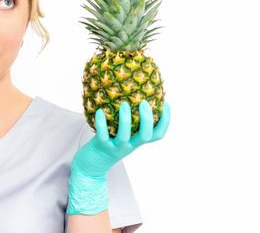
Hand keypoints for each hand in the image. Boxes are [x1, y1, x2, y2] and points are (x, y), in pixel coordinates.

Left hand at [67, 100, 170, 214]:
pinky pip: (102, 135)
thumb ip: (130, 120)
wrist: (92, 165)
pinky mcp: (102, 148)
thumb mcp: (123, 133)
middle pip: (145, 136)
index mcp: (138, 141)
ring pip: (124, 136)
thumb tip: (135, 94)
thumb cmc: (109, 143)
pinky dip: (101, 123)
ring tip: (124, 104)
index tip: (167, 104)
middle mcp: (130, 146)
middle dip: (147, 119)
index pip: (158, 135)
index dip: (165, 121)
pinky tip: (100, 111)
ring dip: (125, 120)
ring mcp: (116, 148)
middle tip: (145, 103)